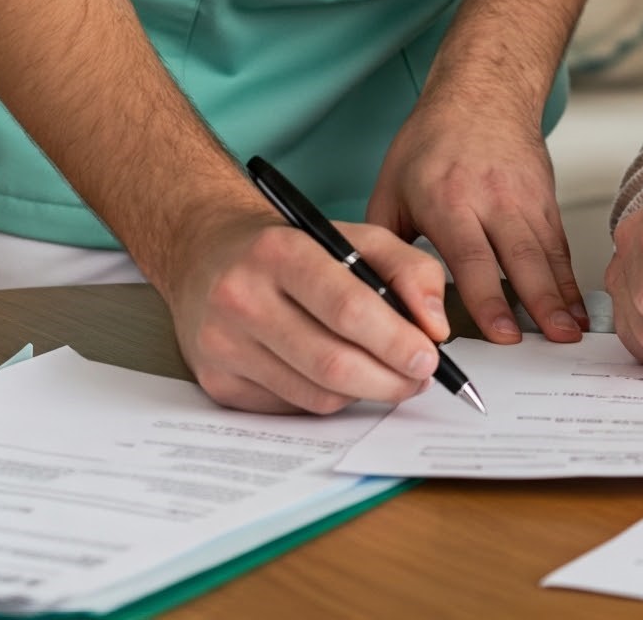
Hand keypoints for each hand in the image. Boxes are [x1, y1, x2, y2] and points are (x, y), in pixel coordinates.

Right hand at [160, 202, 450, 414]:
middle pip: (332, 362)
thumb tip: (435, 326)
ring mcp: (224, 345)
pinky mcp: (217, 382)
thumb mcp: (353, 235)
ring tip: (390, 377)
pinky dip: (328, 399)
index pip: (347, 307)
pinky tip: (341, 378)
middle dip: (389, 379)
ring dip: (365, 394)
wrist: (207, 255)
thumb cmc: (293, 247)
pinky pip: (291, 407)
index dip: (395, 339)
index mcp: (280, 251)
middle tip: (420, 378)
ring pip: (315, 394)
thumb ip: (407, 268)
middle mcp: (243, 298)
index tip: (429, 356)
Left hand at [367, 82, 587, 344]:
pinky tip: (573, 307)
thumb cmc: (433, 139)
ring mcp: (524, 197)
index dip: (488, 299)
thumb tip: (375, 298)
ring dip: (561, 296)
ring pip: (546, 253)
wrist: (483, 91)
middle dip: (538, 304)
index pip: (471, 257)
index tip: (501, 335)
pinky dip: (568, 277)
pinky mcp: (545, 197)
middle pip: (519, 257)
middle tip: (551, 343)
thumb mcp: (391, 186)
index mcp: (448, 199)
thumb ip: (385, 244)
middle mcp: (491, 198)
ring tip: (570, 334)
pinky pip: (559, 243)